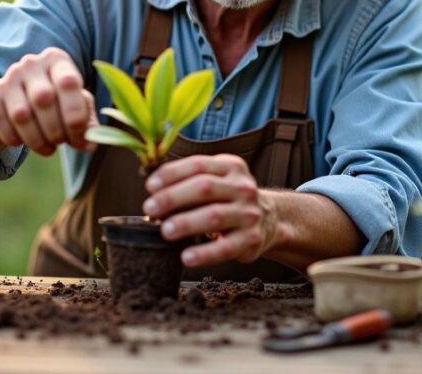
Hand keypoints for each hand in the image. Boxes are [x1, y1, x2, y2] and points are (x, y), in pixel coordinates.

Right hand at [0, 47, 97, 155]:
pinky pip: (4, 126)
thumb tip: (90, 145)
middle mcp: (31, 64)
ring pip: (21, 115)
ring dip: (37, 140)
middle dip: (55, 129)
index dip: (75, 113)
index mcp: (57, 60)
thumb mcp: (76, 105)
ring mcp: (8, 79)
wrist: (16, 101)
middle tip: (61, 142)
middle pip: (43, 99)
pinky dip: (17, 141)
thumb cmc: (56, 103)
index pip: (68, 82)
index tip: (79, 135)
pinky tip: (25, 141)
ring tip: (47, 148)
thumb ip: (87, 122)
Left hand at [142, 154, 281, 266]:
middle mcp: (242, 187)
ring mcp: (248, 213)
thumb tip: (152, 190)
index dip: (171, 174)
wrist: (271, 219)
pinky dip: (205, 254)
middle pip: (204, 188)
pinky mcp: (251, 239)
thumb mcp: (218, 179)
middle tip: (150, 208)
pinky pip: (225, 248)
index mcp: (231, 167)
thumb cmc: (230, 198)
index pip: (198, 165)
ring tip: (165, 231)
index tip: (150, 186)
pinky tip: (187, 257)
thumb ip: (190, 179)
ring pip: (214, 216)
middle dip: (173, 198)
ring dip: (186, 223)